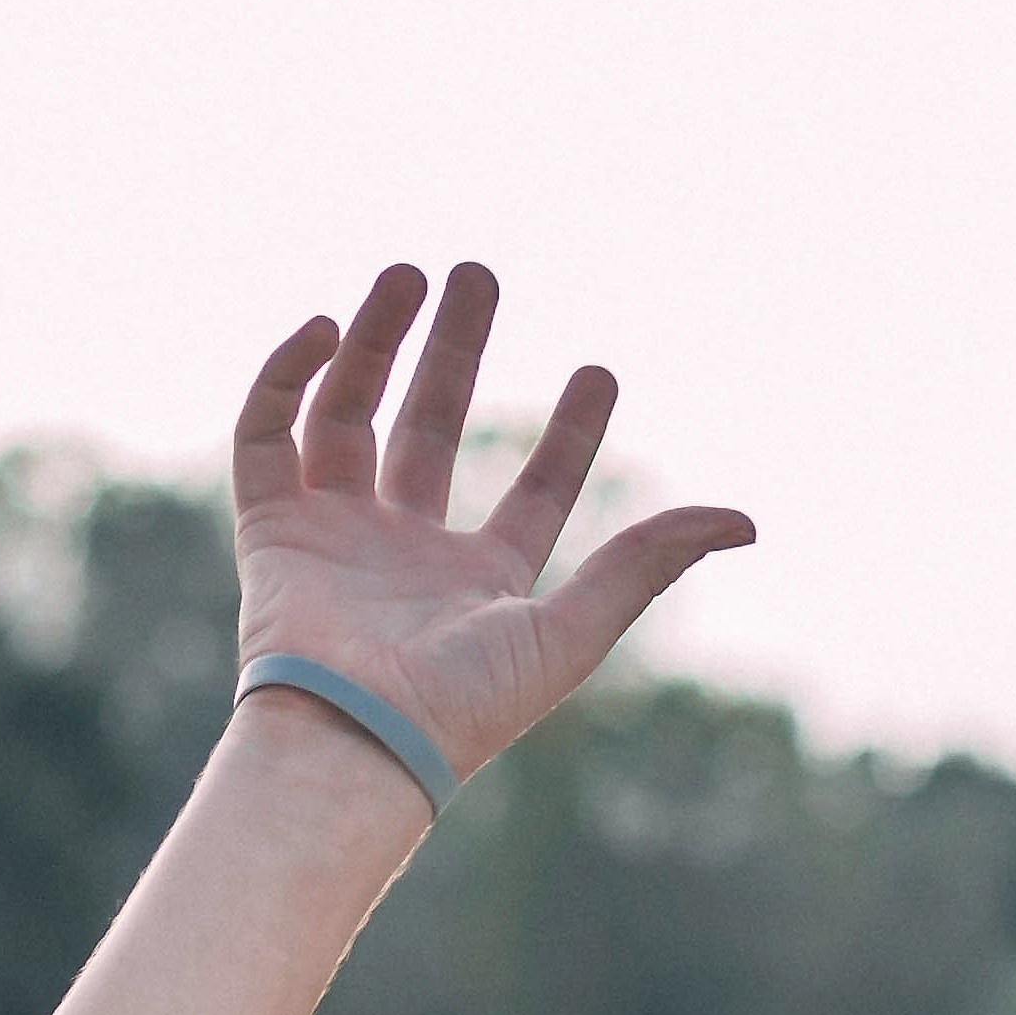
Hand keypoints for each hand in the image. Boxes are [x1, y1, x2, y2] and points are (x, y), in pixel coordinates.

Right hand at [232, 263, 752, 782]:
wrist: (353, 742)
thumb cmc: (462, 704)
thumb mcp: (572, 628)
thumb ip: (647, 563)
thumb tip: (749, 520)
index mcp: (481, 581)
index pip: (536, 492)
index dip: (570, 435)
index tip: (601, 370)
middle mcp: (405, 551)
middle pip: (429, 426)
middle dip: (452, 349)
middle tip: (476, 272)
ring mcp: (333, 536)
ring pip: (347, 414)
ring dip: (374, 342)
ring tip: (407, 272)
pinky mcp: (270, 529)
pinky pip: (266, 436)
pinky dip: (286, 378)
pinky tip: (326, 326)